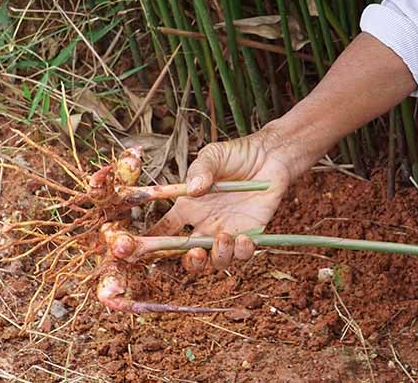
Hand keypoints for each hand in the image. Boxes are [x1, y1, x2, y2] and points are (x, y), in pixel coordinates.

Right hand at [148, 126, 296, 272]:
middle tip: (195, 254)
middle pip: (191, 255)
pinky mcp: (251, 233)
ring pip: (217, 260)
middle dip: (191, 262)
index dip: (154, 243)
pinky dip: (241, 251)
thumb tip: (193, 189)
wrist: (269, 155)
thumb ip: (202, 170)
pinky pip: (243, 253)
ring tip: (223, 239)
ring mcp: (228, 231)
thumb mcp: (213, 155)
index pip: (167, 229)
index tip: (147, 249)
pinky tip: (243, 237)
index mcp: (190, 207)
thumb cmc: (236, 154)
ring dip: (218, 256)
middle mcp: (206, 224)